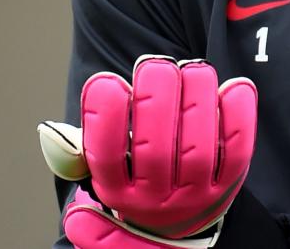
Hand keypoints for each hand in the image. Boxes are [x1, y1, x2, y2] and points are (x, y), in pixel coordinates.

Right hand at [38, 56, 257, 241]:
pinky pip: (238, 150)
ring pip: (199, 149)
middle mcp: (155, 198)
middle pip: (155, 152)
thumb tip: (51, 133)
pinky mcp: (229, 182)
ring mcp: (195, 192)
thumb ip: (76, 152)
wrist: (178, 225)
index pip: (106, 157)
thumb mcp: (102, 170)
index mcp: (117, 190)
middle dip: (156, 101)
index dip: (104, 119)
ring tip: (192, 68)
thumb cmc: (135, 179)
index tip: (106, 81)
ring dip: (197, 102)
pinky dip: (238, 116)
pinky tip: (233, 87)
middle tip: (154, 64)